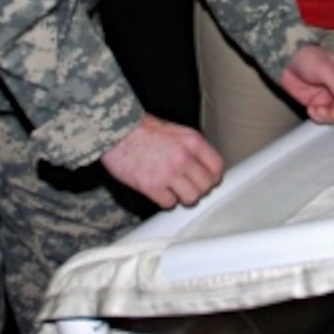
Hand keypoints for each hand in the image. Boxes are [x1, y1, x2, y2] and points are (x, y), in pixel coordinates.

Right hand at [101, 113, 224, 209]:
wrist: (116, 132)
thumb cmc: (142, 129)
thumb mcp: (175, 130)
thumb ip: (191, 147)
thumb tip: (202, 165)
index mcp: (192, 141)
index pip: (217, 167)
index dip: (212, 177)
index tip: (205, 180)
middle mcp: (184, 158)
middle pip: (206, 186)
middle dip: (198, 189)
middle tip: (188, 187)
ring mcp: (168, 173)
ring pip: (192, 198)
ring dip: (184, 197)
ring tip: (174, 191)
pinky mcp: (151, 186)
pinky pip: (169, 204)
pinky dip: (165, 201)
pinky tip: (159, 192)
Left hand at [281, 45, 333, 123]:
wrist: (285, 61)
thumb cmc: (307, 57)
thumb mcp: (325, 70)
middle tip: (327, 112)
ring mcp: (331, 97)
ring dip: (329, 117)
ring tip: (315, 110)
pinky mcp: (320, 104)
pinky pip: (325, 117)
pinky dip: (319, 117)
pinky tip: (311, 109)